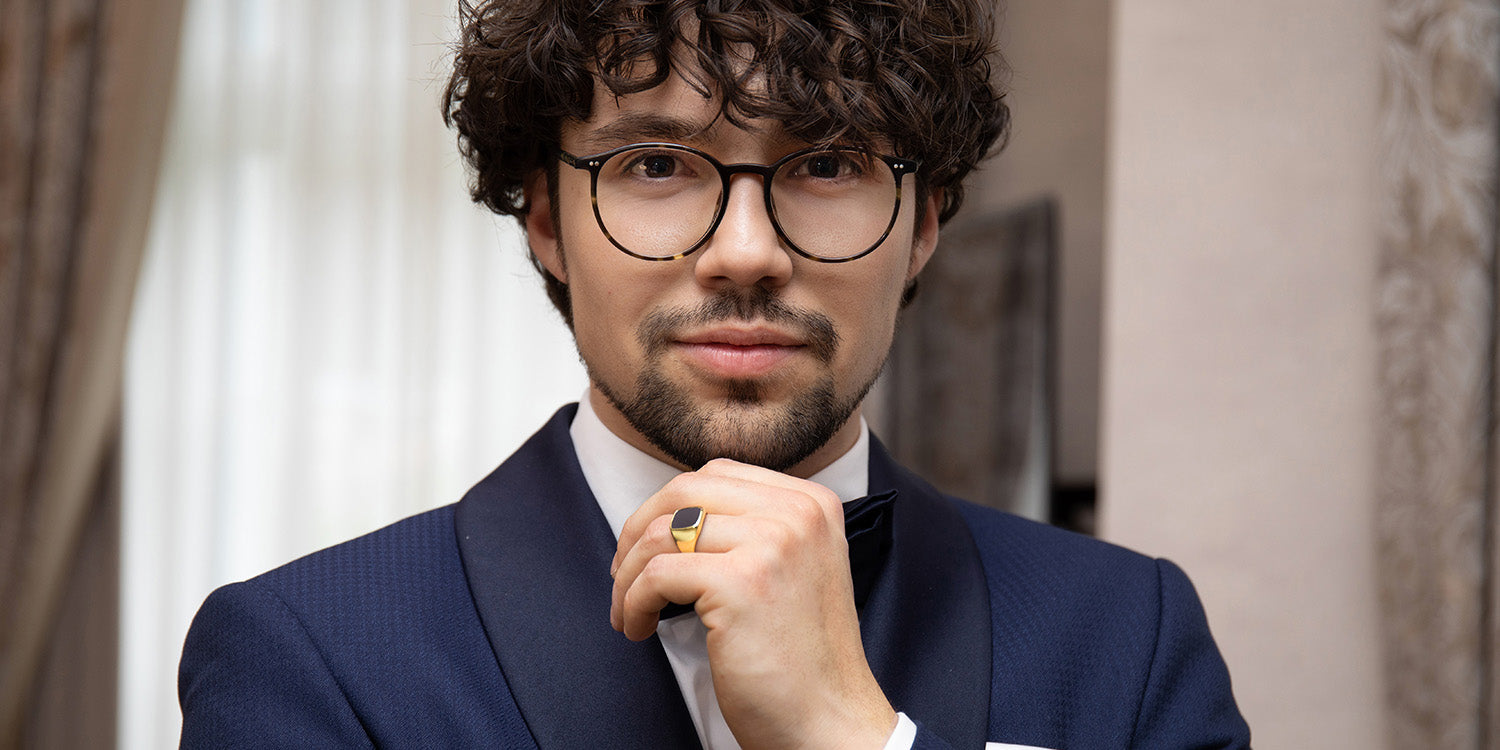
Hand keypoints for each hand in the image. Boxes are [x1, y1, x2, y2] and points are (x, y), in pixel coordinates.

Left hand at [610, 458, 896, 749]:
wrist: (829, 723)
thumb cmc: (802, 660)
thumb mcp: (796, 568)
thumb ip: (755, 529)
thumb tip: (675, 515)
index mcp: (813, 503)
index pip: (718, 475)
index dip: (668, 507)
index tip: (648, 548)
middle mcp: (798, 514)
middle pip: (685, 491)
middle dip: (638, 531)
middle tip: (623, 576)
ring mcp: (773, 544)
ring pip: (662, 532)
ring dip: (628, 575)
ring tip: (629, 611)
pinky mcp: (742, 584)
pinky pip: (657, 574)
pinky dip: (634, 602)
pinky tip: (639, 629)